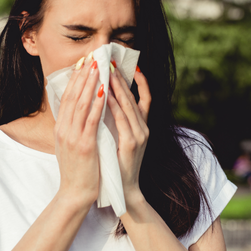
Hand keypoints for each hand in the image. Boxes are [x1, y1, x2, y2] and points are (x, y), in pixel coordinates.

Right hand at [53, 56, 104, 206]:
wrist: (74, 193)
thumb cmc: (76, 169)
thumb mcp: (68, 144)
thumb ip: (72, 126)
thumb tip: (78, 109)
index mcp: (60, 128)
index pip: (66, 97)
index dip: (75, 78)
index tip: (83, 63)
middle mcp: (64, 129)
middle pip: (72, 95)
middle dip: (83, 75)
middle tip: (92, 57)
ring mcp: (73, 136)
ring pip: (81, 103)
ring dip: (90, 83)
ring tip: (98, 67)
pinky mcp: (84, 145)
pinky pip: (91, 119)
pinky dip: (97, 103)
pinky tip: (104, 91)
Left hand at [107, 65, 150, 204]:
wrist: (123, 189)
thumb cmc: (118, 162)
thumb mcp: (120, 137)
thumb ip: (118, 121)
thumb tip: (107, 100)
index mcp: (142, 126)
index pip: (144, 97)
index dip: (140, 81)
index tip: (130, 65)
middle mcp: (144, 127)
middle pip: (135, 97)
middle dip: (122, 78)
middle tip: (111, 62)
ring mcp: (140, 135)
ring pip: (129, 105)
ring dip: (118, 87)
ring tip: (108, 72)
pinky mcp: (132, 143)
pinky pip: (122, 119)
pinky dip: (114, 105)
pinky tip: (106, 95)